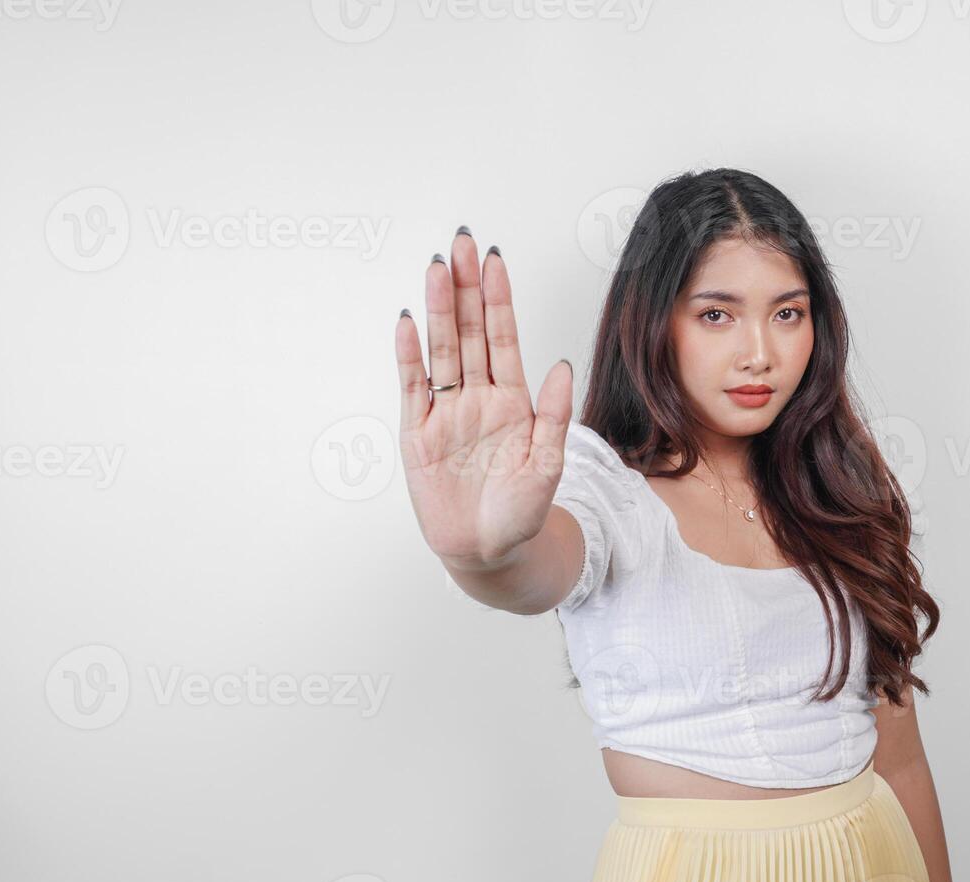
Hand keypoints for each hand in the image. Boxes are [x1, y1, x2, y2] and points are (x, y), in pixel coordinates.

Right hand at [393, 231, 573, 568]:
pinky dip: (409, 355)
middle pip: (469, 331)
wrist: (490, 552)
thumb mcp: (548, 464)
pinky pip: (413, 387)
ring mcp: (447, 412)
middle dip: (465, 286)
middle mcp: (478, 397)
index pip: (503, 337)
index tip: (493, 258)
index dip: (498, 298)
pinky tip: (409, 322)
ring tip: (437, 268)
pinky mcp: (419, 433)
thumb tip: (560, 364)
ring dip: (439, 309)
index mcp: (514, 400)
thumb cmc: (522, 511)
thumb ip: (553, 414)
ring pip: (442, 350)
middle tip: (460, 241)